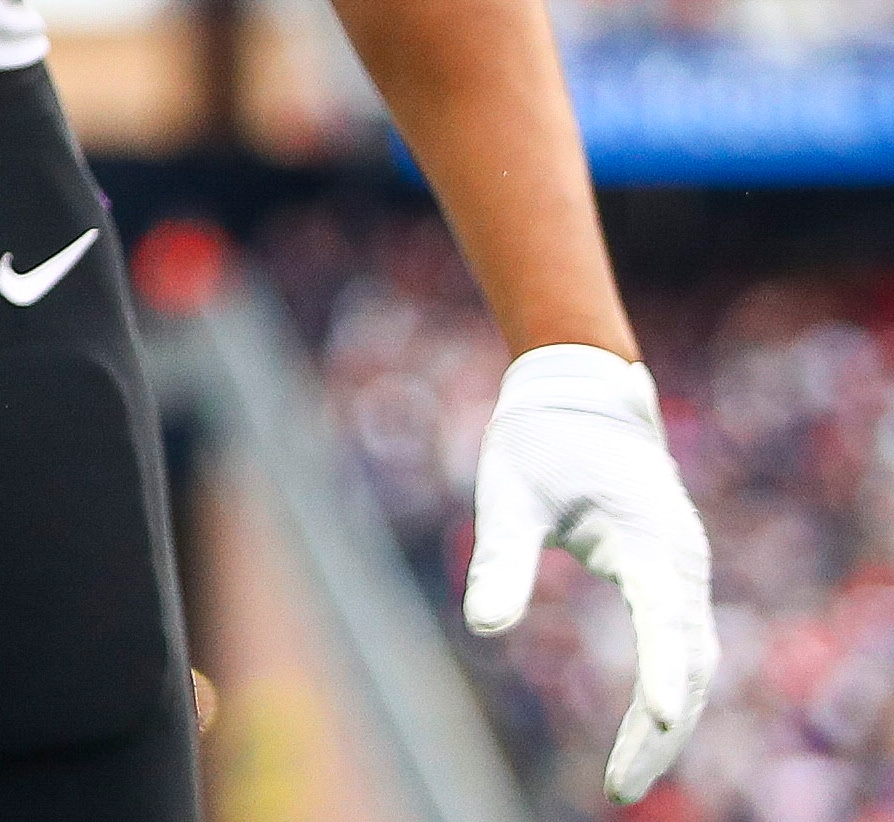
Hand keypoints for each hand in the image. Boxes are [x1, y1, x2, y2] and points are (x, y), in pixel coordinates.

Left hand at [465, 345, 715, 800]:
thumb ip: (502, 558)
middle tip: (618, 789)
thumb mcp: (508, 493)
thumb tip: (485, 627)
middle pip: (690, 663)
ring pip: (693, 662)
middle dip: (660, 731)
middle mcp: (680, 562)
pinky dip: (670, 691)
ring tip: (625, 780)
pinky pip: (682, 646)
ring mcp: (683, 572)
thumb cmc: (539, 441)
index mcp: (649, 539)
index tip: (657, 719)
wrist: (580, 395)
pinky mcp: (671, 578)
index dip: (663, 672)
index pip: (665, 619)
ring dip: (668, 722)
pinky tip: (645, 736)